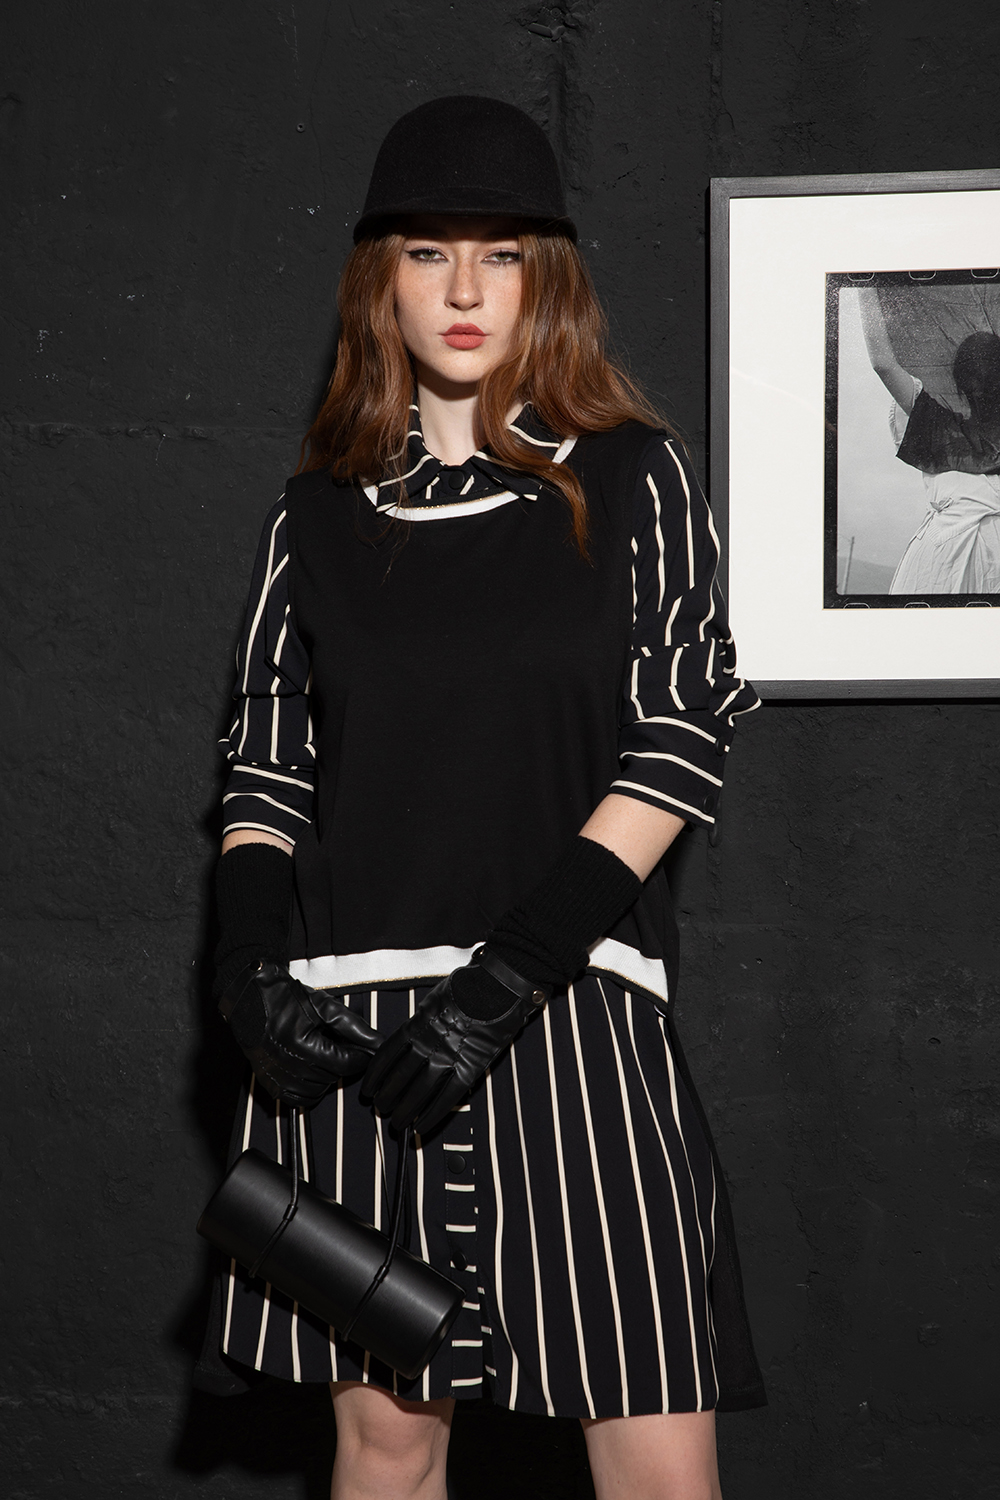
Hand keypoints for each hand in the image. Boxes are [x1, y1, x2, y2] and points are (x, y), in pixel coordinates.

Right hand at [219, 960, 381, 1108]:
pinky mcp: (268, 1082)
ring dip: (326, 1076)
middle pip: (333, 1077)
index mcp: (302, 1043)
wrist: (251, 997)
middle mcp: (287, 1063)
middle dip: (342, 1062)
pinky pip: (297, 1099)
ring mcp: (276, 1075)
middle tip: (337, 1044)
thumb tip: (377, 1042)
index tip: (364, 1050)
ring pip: (318, 1090)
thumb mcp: (323, 1005)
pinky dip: (308, 1090)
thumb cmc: (284, 997)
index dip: (360, 1056)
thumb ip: (353, 1026)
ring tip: (321, 1053)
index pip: (345, 1063)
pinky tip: (310, 1070)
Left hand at [361, 948, 548, 1133]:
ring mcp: (449, 1057)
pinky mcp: (470, 1067)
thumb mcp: (433, 999)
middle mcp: (428, 1044)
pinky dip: (434, 1114)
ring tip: (398, 1122)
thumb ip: (420, 1020)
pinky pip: (448, 1096)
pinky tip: (423, 1124)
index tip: (369, 1088)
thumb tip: (411, 1033)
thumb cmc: (468, 986)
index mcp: (417, 1025)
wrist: (497, 986)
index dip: (376, 1076)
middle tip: (381, 1108)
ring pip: (420, 1091)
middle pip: (400, 1077)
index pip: (388, 1056)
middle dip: (387, 1096)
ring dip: (406, 1110)